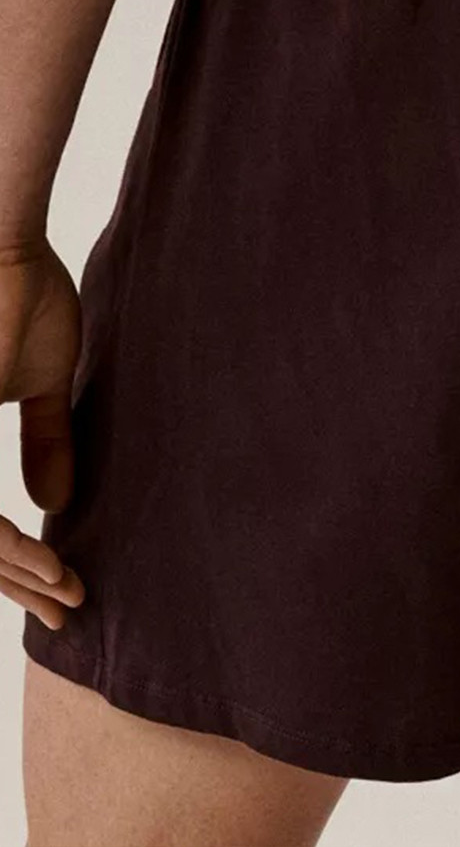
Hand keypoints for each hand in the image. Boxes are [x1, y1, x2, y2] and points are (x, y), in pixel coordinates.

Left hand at [0, 240, 84, 625]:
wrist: (3, 238)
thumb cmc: (21, 288)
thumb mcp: (42, 378)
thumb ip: (46, 438)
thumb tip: (55, 500)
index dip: (13, 561)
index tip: (62, 584)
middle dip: (15, 583)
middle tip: (67, 607)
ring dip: (14, 573)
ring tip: (64, 590)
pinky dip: (7, 545)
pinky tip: (43, 561)